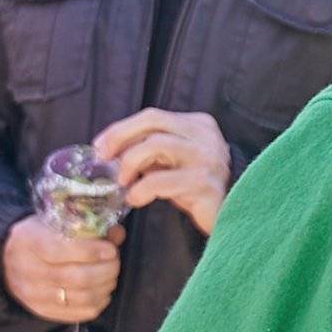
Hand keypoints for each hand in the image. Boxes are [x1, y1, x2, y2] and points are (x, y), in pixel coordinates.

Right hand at [2, 213, 122, 321]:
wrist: (9, 262)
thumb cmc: (41, 238)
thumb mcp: (58, 223)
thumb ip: (89, 228)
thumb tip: (116, 233)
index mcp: (29, 241)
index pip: (61, 250)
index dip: (92, 251)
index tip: (110, 249)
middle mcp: (27, 270)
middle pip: (77, 277)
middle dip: (107, 270)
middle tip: (114, 262)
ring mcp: (33, 294)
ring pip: (81, 297)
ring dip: (105, 286)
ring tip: (110, 275)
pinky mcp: (42, 310)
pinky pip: (79, 313)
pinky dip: (98, 302)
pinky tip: (101, 291)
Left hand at [93, 109, 232, 232]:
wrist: (231, 214)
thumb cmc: (195, 187)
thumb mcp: (173, 162)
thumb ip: (151, 150)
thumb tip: (111, 150)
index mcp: (198, 125)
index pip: (152, 116)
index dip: (120, 129)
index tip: (100, 147)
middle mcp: (205, 136)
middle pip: (153, 122)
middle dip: (119, 138)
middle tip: (104, 160)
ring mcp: (208, 158)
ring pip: (156, 144)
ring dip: (129, 163)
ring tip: (123, 183)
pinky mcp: (204, 183)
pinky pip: (161, 180)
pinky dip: (140, 189)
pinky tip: (136, 199)